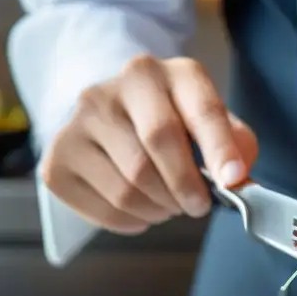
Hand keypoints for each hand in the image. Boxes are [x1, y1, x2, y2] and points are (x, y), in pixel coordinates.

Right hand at [41, 55, 258, 233]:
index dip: (219, 149)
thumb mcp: (208, 120)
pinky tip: (142, 210)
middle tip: (198, 206)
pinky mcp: (58, 158)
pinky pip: (104, 208)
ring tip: (169, 205)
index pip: (198, 109)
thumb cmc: (171, 121)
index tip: (232, 181)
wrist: (111, 114)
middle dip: (187, 188)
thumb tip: (238, 178)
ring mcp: (79, 121)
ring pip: (129, 185)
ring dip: (160, 209)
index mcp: (163, 73)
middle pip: (158, 146)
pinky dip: (133, 222)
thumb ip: (234, 145)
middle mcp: (114, 88)